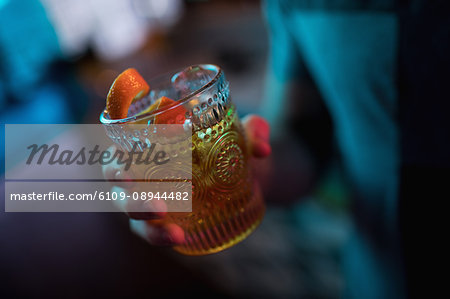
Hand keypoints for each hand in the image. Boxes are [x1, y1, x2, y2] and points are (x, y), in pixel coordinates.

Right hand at [102, 114, 270, 245]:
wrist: (247, 173)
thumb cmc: (232, 146)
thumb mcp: (244, 135)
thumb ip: (255, 132)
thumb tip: (262, 149)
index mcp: (152, 140)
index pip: (120, 145)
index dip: (115, 154)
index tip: (126, 163)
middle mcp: (143, 168)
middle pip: (118, 182)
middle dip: (128, 194)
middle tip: (155, 204)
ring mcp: (151, 194)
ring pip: (130, 210)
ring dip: (145, 220)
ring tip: (172, 232)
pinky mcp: (164, 217)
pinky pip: (152, 229)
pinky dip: (160, 235)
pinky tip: (178, 239)